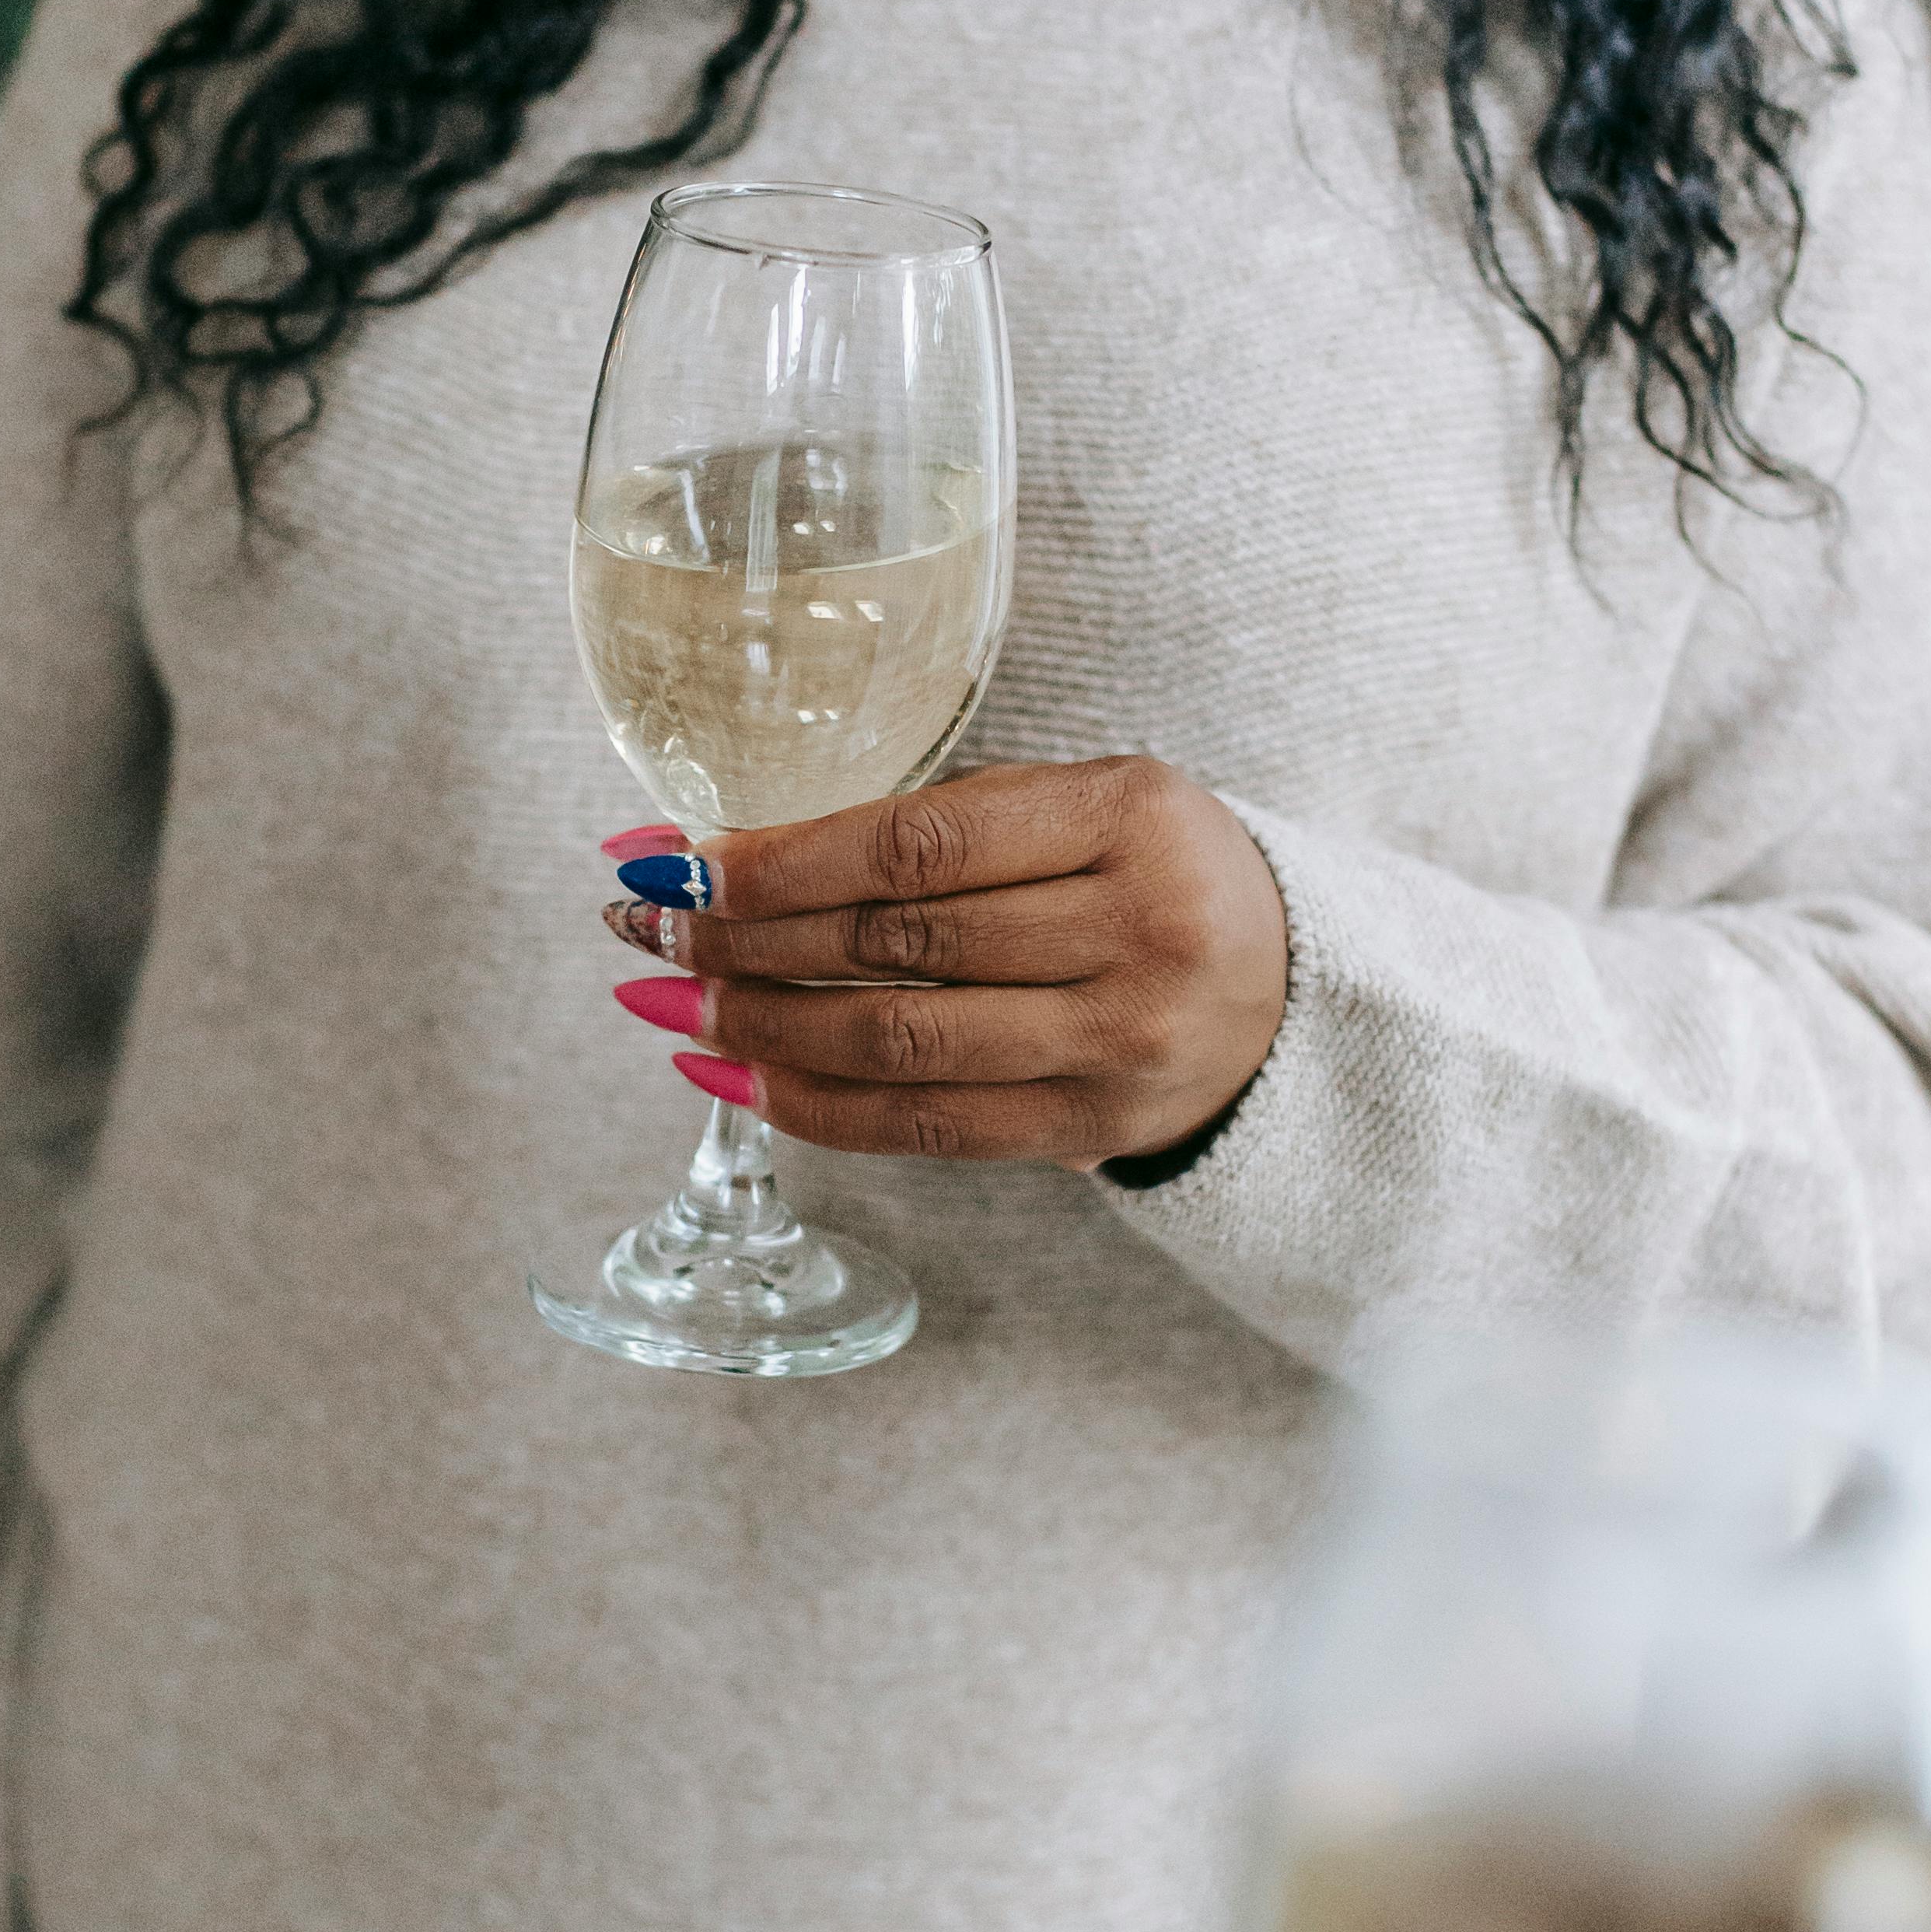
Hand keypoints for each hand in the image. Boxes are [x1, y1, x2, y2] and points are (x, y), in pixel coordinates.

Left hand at [604, 756, 1288, 1166]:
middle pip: (898, 947)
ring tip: (669, 997)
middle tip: (643, 922)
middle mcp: (1135, 935)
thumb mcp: (1081, 801)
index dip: (781, 860)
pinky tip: (731, 1069)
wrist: (1287, 988)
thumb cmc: (1149, 872)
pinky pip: (926, 1129)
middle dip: (746, 938)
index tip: (677, 861)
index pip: (920, 845)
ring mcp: (1119, 1045)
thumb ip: (940, 821)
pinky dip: (812, 1102)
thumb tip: (729, 849)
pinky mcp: (1092, 1130)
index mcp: (1130, 817)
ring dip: (760, 1023)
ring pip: (901, 1046)